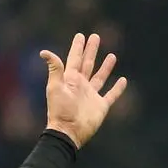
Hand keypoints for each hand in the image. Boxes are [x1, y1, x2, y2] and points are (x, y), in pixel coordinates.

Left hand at [40, 33, 126, 147]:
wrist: (68, 132)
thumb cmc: (60, 110)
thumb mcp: (55, 87)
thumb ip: (54, 69)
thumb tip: (44, 52)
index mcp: (70, 80)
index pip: (74, 59)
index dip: (77, 47)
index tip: (80, 35)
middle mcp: (81, 86)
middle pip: (87, 64)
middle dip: (91, 50)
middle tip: (95, 37)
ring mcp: (91, 96)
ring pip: (100, 77)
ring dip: (105, 67)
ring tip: (112, 55)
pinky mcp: (100, 106)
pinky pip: (111, 95)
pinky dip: (117, 88)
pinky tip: (123, 80)